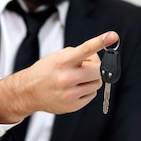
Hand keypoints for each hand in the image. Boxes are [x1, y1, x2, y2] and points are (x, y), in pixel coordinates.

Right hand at [0, 31, 118, 122]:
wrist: (28, 92)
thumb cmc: (46, 71)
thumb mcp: (58, 57)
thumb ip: (78, 55)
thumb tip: (99, 61)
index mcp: (62, 61)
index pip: (85, 49)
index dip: (100, 42)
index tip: (113, 36)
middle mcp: (66, 78)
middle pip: (99, 70)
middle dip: (96, 67)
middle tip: (86, 66)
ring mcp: (70, 93)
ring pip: (97, 83)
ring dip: (91, 79)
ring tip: (77, 78)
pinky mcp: (73, 105)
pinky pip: (92, 94)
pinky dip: (87, 89)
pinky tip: (74, 88)